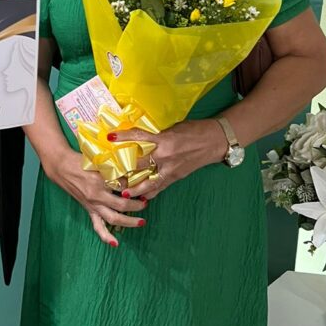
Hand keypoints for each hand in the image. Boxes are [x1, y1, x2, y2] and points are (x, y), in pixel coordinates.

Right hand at [44, 148, 148, 246]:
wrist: (62, 167)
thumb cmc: (81, 161)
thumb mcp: (100, 161)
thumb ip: (115, 168)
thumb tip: (132, 173)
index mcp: (100, 181)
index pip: (124, 186)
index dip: (136, 185)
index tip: (145, 184)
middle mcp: (97, 195)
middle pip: (122, 205)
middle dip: (137, 205)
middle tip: (146, 202)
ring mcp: (93, 204)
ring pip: (113, 218)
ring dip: (129, 222)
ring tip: (141, 222)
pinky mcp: (89, 209)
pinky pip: (98, 226)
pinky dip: (106, 236)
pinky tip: (115, 244)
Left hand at [110, 119, 228, 199]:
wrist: (215, 141)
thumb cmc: (195, 130)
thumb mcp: (173, 128)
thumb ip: (157, 136)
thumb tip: (142, 138)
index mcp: (164, 140)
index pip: (139, 137)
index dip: (123, 137)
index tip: (109, 137)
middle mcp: (166, 156)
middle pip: (139, 165)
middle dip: (124, 170)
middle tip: (110, 173)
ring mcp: (171, 169)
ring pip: (149, 182)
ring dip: (135, 189)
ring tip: (122, 192)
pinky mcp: (176, 177)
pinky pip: (160, 187)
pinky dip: (151, 192)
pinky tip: (142, 197)